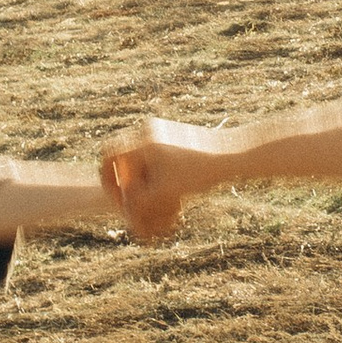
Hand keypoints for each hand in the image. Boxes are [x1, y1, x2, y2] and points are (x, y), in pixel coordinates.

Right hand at [101, 120, 232, 241]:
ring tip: (155, 203)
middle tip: (133, 205)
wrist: (235, 153)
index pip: (109, 156)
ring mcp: (165, 134)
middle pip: (126, 161)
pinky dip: (160, 179)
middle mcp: (151, 131)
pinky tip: (172, 197)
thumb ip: (138, 203)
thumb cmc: (201, 171)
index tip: (115, 197)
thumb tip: (122, 211)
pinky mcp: (179, 141)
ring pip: (144, 163)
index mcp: (143, 138)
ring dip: (146, 185)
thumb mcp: (164, 191)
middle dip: (129, 186)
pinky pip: (159, 161)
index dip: (107, 178)